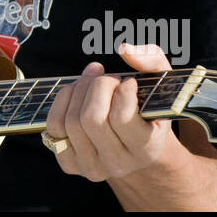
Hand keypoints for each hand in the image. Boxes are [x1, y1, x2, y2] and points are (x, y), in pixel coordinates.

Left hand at [44, 42, 185, 182]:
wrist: (137, 145)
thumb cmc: (149, 109)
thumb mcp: (162, 84)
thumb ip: (152, 60)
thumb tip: (124, 49)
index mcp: (147, 148)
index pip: (122, 118)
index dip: (122, 90)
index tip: (129, 81)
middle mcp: (119, 164)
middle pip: (92, 118)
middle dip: (98, 87)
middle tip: (109, 78)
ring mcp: (92, 167)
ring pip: (72, 120)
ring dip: (80, 90)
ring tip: (95, 80)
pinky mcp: (70, 163)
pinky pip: (54, 126)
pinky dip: (64, 100)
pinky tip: (78, 92)